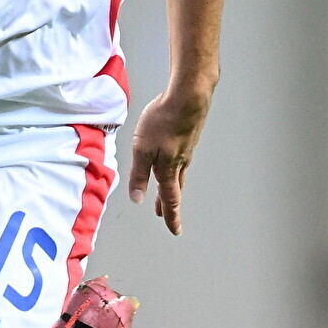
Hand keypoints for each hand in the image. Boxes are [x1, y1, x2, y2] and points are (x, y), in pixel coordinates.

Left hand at [128, 83, 213, 235]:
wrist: (189, 96)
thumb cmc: (164, 120)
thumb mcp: (143, 149)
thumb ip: (139, 174)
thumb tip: (138, 199)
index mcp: (169, 168)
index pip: (170, 199)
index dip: (170, 217)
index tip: (175, 231)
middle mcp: (181, 162)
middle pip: (174, 188)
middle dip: (168, 203)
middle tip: (164, 215)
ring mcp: (187, 148)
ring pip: (179, 173)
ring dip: (172, 185)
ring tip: (167, 190)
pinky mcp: (189, 135)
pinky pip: (182, 158)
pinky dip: (177, 167)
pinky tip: (175, 160)